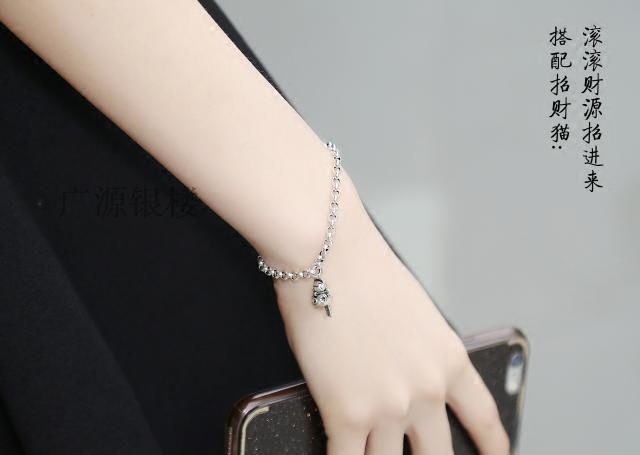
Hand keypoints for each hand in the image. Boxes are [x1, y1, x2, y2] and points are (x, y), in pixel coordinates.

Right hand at [274, 177, 509, 454]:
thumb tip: (401, 378)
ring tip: (370, 454)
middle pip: (438, 454)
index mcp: (449, 360)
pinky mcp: (346, 414)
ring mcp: (388, 407)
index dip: (493, 446)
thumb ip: (417, 354)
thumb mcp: (414, 313)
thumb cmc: (363, 269)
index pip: (483, 418)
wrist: (328, 252)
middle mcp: (426, 390)